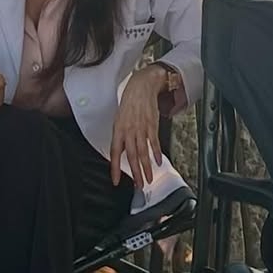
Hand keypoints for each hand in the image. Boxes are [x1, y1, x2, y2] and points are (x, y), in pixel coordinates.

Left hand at [110, 66, 165, 186]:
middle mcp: (129, 130)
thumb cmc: (129, 103)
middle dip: (135, 173)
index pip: (114, 152)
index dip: (114, 168)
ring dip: (146, 167)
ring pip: (142, 152)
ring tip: (148, 179)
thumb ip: (120, 136)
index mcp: (118, 129)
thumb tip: (120, 152)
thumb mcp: (119, 119)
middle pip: (131, 156)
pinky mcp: (152, 124)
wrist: (141, 87)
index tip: (116, 181)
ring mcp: (141, 128)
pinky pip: (154, 141)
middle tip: (138, 185)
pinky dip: (156, 152)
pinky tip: (158, 162)